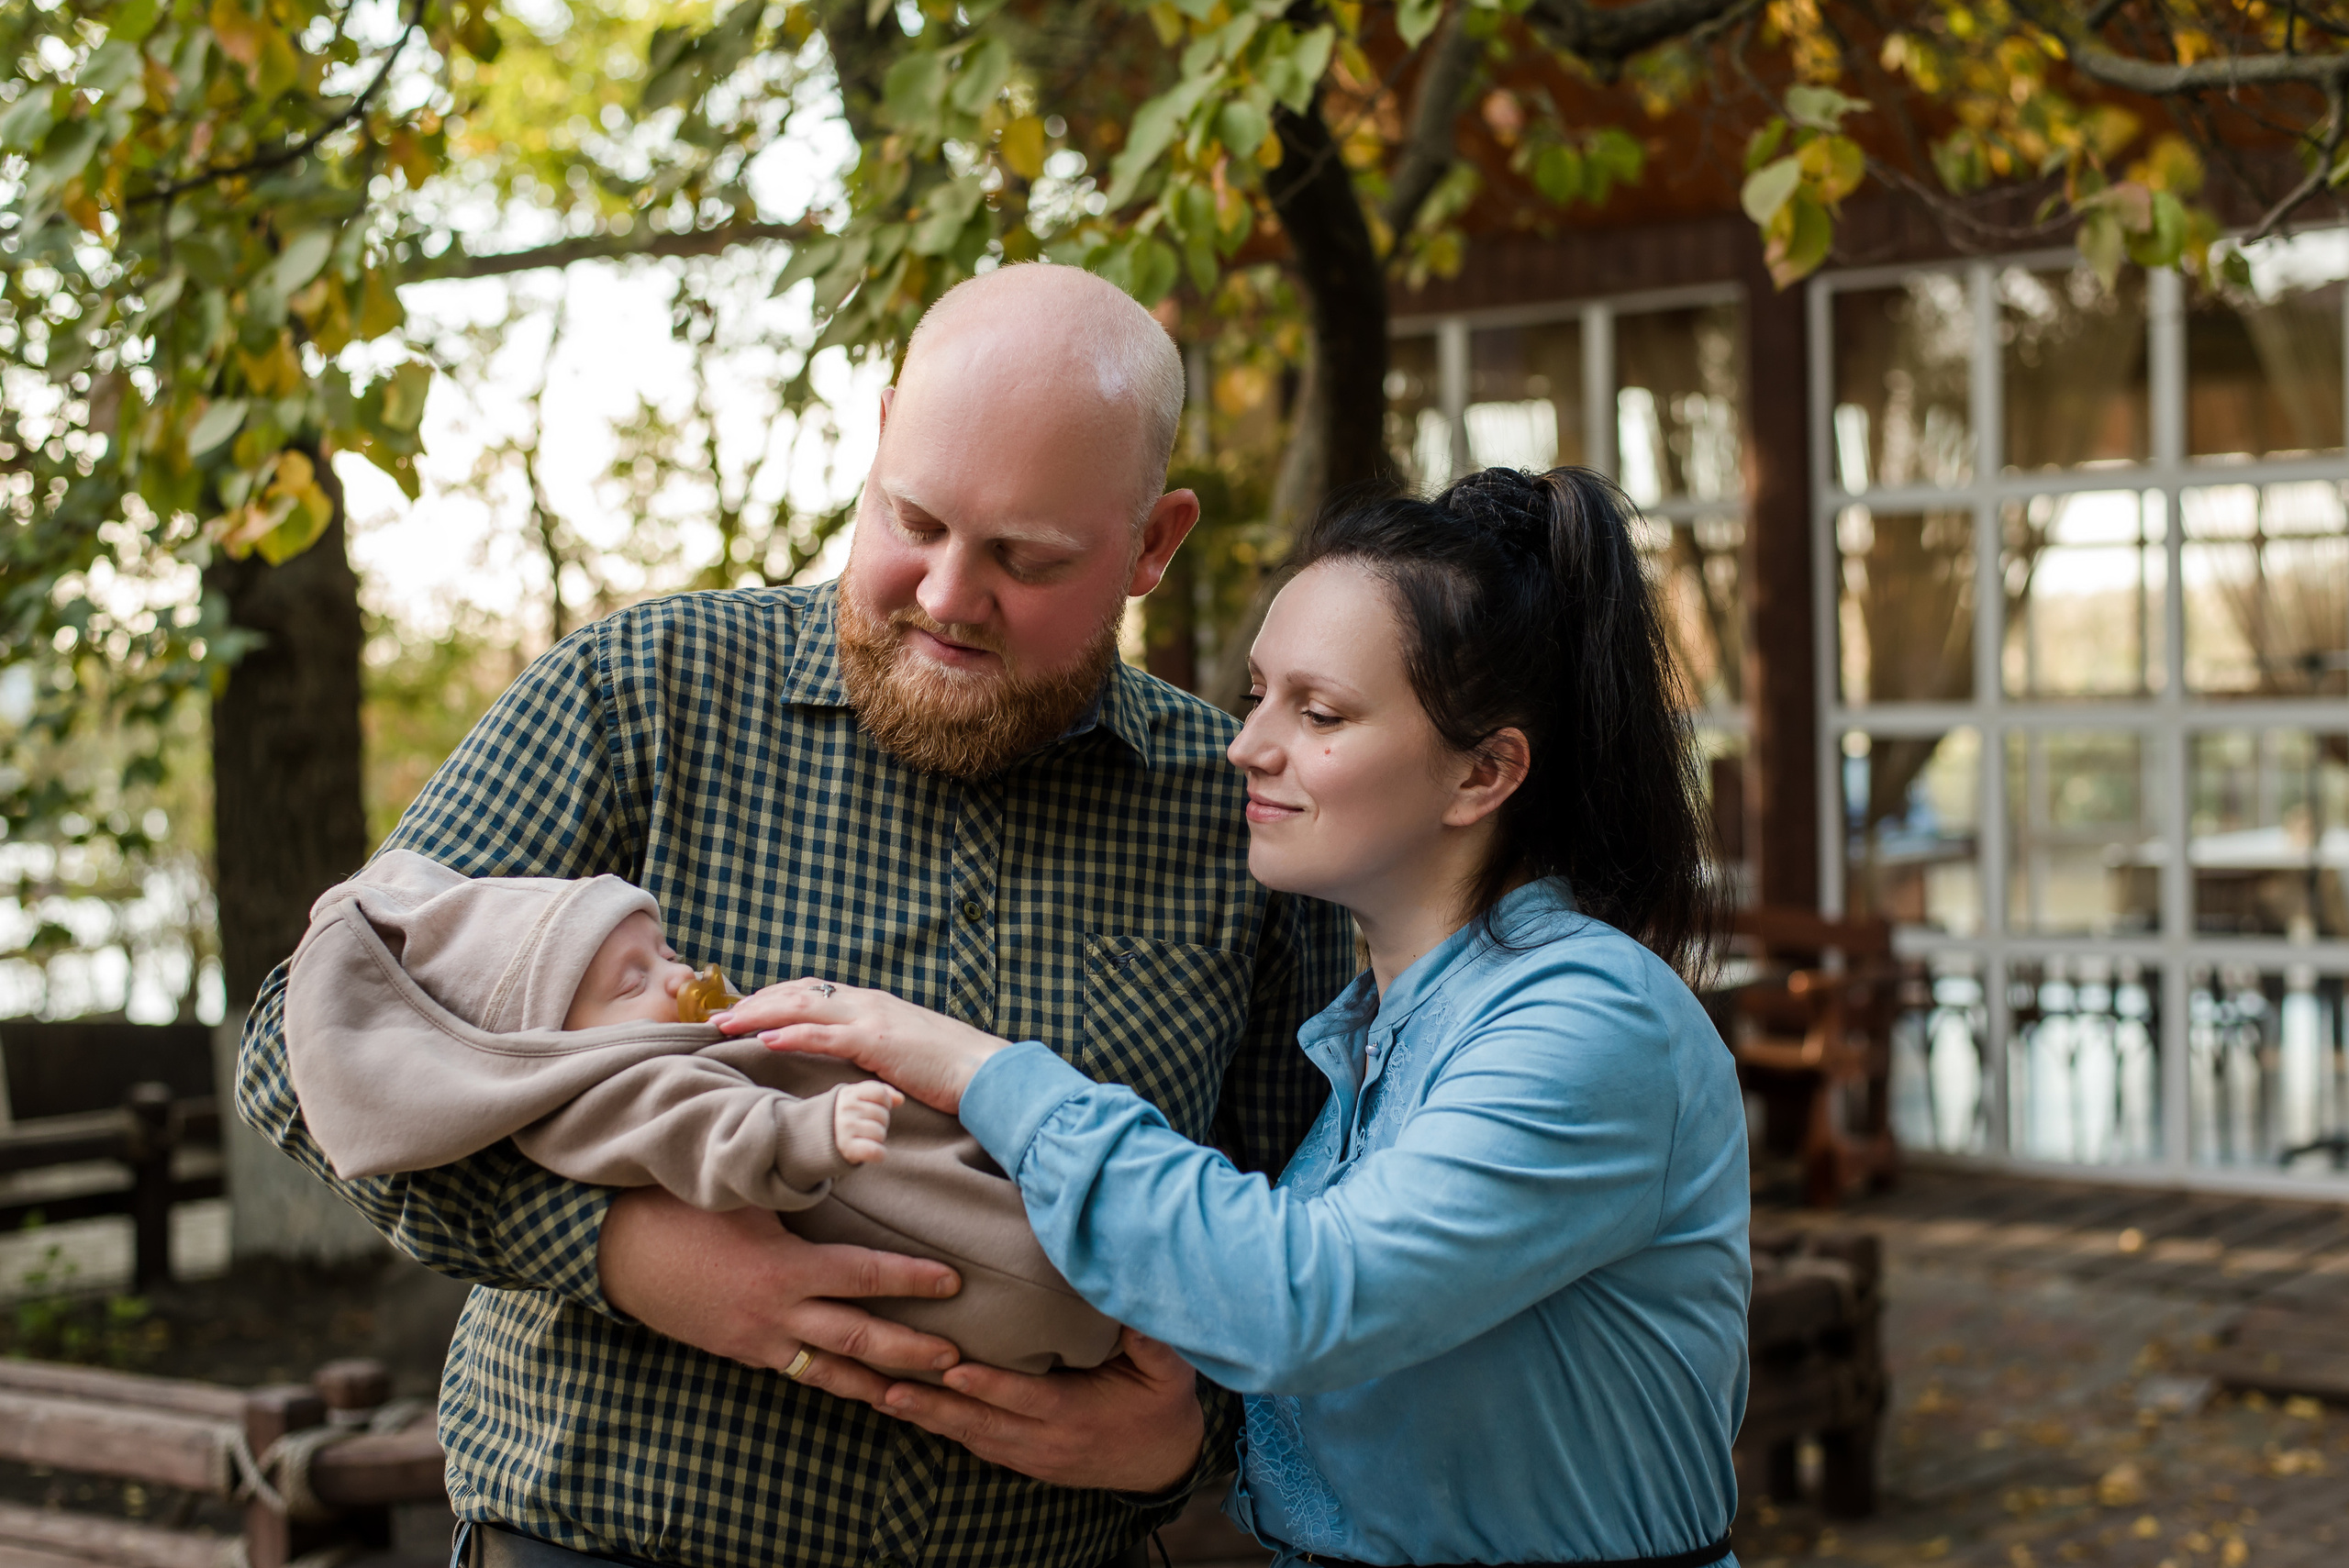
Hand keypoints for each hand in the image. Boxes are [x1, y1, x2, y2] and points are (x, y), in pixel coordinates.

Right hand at [597, 1187, 962, 1389]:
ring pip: (832, 1373)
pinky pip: (799, 1373)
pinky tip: (862, 1390)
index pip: (865, 1278)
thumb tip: (851, 1148)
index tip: (955, 1281)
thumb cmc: (678, 1207)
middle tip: (958, 1358)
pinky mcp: (742, 1354)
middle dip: (913, 1351)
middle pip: (861, 1341)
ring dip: (879, 1384)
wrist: (613, 1252)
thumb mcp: (741, 1187)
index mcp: (784, 1270)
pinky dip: (835, 1383)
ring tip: (923, 1395)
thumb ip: (796, 1178)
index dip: (914, 1281)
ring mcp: (759, 1342)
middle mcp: (778, 1315)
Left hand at [715, 978, 1008, 1113]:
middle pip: (798, 992)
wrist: (986, 1071)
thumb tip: (850, 1059)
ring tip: (725, 1026)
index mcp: (872, 1004)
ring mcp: (872, 1018)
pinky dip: (792, 1034)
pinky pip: (826, 1035)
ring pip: (804, 1007)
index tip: (741, 1010)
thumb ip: (873, 1046)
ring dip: (760, 1015)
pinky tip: (765, 1040)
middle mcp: (867, 1002)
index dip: (772, 998)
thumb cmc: (949, 1067)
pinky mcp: (878, 1042)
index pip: (812, 991)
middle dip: (754, 1003)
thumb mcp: (903, 1050)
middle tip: (716, 1018)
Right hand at [834, 1080, 901, 1164]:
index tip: (875, 1109)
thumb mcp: (855, 1098)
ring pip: (880, 1133)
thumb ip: (879, 1093)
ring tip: (863, 1139)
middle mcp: (845, 1109)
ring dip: (877, 1139)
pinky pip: (875, 1151)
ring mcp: (845, 1128)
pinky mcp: (846, 1148)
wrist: (810, 1140)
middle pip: (883, 1115)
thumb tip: (900, 1099)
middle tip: (865, 1128)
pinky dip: (878, 1154)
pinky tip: (872, 1153)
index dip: (884, 1102)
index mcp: (848, 1094)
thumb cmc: (841, 1117)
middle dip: (879, 1123)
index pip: (880, 1093)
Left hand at [863, 1327, 1205, 1492]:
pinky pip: (977, 1445)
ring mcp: (1031, 1456)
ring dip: (926, 1418)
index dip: (987, 1384)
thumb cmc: (1162, 1405)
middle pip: (980, 1423)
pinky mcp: (1024, 1460)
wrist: (1164, 1460)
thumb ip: (1148, 1337)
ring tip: (882, 1397)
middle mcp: (1046, 1440)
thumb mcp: (1168, 1370)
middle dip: (933, 1405)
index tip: (951, 1367)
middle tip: (888, 1386)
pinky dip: (943, 1429)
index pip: (1024, 1397)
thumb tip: (1130, 1299)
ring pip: (970, 1437)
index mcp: (1076, 1414)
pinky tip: (910, 1412)